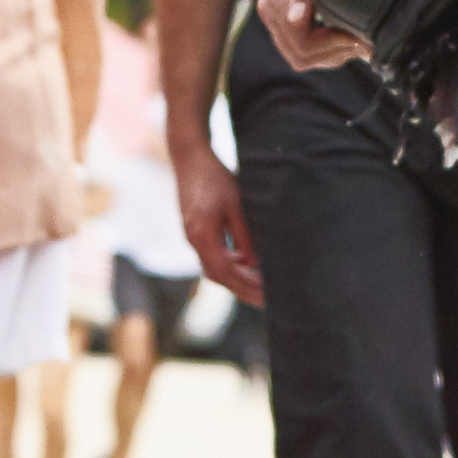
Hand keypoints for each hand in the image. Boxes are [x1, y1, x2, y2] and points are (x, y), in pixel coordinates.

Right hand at [172, 144, 262, 304]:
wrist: (189, 157)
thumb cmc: (214, 176)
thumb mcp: (235, 204)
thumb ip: (244, 234)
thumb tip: (255, 262)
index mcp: (202, 235)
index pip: (225, 273)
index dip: (246, 287)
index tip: (266, 296)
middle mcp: (193, 240)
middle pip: (219, 276)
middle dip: (243, 290)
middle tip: (268, 300)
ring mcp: (192, 236)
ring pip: (215, 268)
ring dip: (237, 279)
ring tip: (262, 286)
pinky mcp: (195, 231)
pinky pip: (213, 256)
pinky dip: (230, 265)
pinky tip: (247, 264)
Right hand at [260, 0, 366, 73]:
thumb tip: (296, 18)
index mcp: (274, 0)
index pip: (301, 41)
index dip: (331, 45)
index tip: (359, 36)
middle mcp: (272, 16)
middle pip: (301, 56)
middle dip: (334, 53)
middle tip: (365, 43)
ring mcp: (277, 23)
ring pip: (302, 59)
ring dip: (332, 55)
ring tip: (359, 42)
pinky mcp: (286, 27)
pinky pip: (304, 52)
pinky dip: (327, 52)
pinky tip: (347, 39)